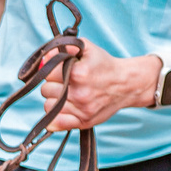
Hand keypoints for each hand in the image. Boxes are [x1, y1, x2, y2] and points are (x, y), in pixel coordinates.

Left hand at [38, 45, 159, 130]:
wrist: (126, 84)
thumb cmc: (104, 66)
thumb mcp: (87, 48)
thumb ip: (65, 47)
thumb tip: (45, 57)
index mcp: (78, 73)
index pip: (47, 73)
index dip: (52, 70)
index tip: (60, 70)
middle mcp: (79, 93)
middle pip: (46, 90)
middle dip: (52, 84)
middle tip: (65, 82)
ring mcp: (82, 110)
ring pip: (48, 106)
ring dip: (54, 100)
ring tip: (66, 94)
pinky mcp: (84, 122)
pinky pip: (55, 123)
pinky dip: (55, 117)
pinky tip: (63, 108)